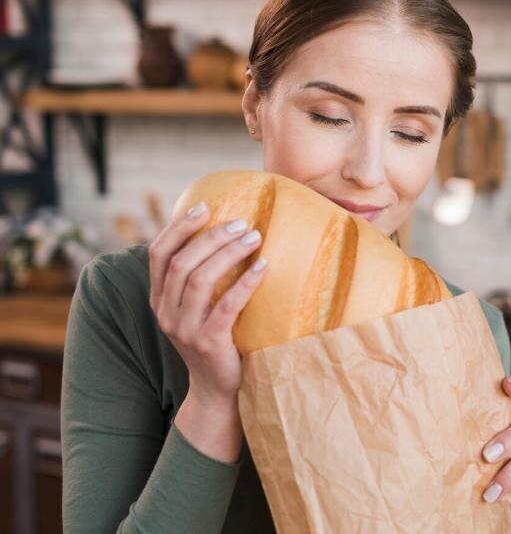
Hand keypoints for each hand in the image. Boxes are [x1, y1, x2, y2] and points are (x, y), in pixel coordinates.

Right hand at [148, 201, 267, 402]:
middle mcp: (166, 312)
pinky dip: (245, 282)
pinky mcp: (208, 342)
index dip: (178, 227)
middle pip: (182, 262)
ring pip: (200, 280)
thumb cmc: (214, 340)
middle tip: (241, 222)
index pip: (158, 254)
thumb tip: (220, 235)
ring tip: (254, 237)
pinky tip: (263, 267)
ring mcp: (184, 329)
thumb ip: (198, 280)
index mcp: (159, 300)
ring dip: (229, 253)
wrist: (216, 391)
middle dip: (212, 237)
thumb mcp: (196, 310)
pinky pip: (226, 306)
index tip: (203, 207)